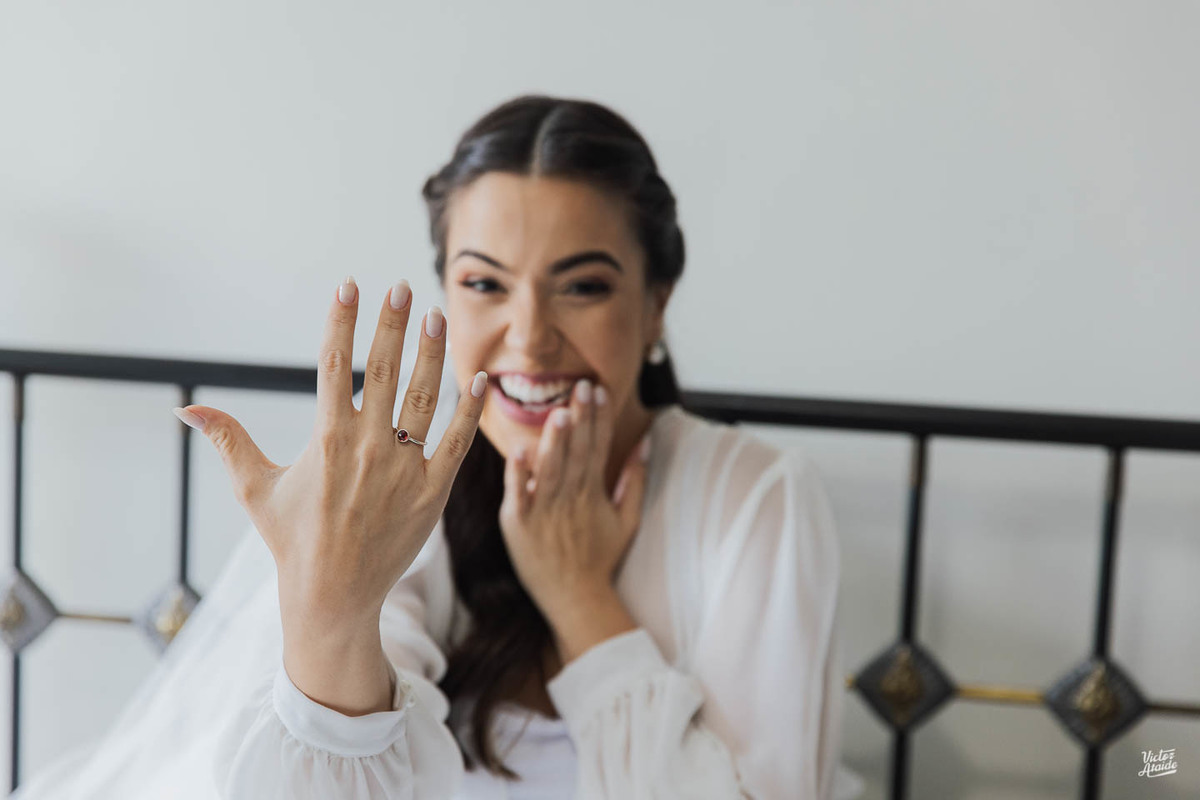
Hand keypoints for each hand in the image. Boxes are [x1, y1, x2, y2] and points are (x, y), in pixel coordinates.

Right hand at [174, 277, 485, 632]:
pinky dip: (470, 411)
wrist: (333, 597)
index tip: (350, 286)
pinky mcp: (432, 493)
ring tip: (437, 317)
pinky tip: (479, 379)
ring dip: (433, 355)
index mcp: (325, 440)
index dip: (341, 322)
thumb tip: (185, 410)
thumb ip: (227, 441)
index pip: (332, 365)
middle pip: (383, 371)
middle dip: (393, 325)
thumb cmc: (293, 540)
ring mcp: (403, 470)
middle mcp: (367, 448)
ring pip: (423, 398)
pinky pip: (457, 443)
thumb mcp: (254, 489)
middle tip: (403, 288)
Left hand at [498, 378, 651, 618]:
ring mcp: (544, 511)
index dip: (598, 418)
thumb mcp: (627, 519)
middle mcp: (570, 499)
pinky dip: (519, 474)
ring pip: (551, 469)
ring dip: (555, 441)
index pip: (598, 447)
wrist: (575, 597)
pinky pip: (519, 495)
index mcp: (594, 493)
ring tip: (558, 412)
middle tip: (580, 386)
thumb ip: (635, 480)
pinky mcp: (519, 524)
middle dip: (579, 419)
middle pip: (576, 452)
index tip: (598, 390)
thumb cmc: (600, 557)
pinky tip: (519, 451)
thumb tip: (645, 443)